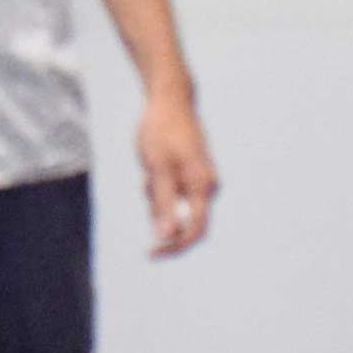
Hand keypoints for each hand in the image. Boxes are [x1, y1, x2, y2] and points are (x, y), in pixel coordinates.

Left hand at [131, 89, 217, 255]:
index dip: (174, 246)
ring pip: (174, 205)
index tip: (150, 253)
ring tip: (149, 166)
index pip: (194, 230)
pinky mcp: (191, 174)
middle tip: (145, 183)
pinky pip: (173, 193)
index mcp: (203, 186)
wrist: (169, 99)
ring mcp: (200, 179)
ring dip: (156, 197)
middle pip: (184, 220)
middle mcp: (207, 186)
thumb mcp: (157, 168)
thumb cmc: (162, 131)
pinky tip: (152, 165)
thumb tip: (166, 236)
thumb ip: (163, 204)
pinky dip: (158, 187)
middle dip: (160, 211)